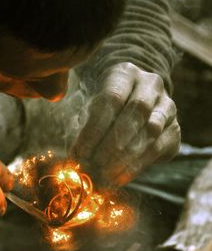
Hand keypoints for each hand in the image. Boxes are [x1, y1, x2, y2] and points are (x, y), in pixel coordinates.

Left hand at [73, 62, 180, 184]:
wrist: (131, 102)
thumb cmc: (102, 106)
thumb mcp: (88, 106)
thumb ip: (81, 126)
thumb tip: (74, 157)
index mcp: (125, 73)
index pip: (112, 98)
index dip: (95, 129)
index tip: (80, 152)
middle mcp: (151, 85)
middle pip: (135, 112)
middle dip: (112, 144)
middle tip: (95, 166)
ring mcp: (167, 106)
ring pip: (151, 130)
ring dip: (127, 156)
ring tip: (106, 175)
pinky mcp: (174, 128)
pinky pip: (160, 147)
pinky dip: (139, 164)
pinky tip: (121, 177)